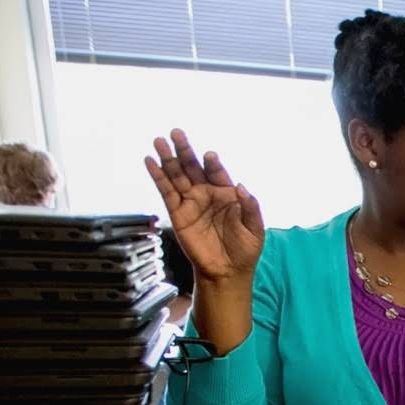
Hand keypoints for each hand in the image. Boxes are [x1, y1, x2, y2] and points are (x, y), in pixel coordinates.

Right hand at [144, 129, 264, 284]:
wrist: (227, 271)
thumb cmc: (244, 249)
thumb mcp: (254, 229)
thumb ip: (250, 207)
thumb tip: (241, 187)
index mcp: (227, 193)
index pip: (218, 172)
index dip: (213, 164)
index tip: (210, 156)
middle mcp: (207, 193)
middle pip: (193, 167)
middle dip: (185, 150)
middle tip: (176, 133)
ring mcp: (191, 202)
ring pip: (177, 175)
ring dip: (168, 158)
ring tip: (159, 141)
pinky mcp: (178, 213)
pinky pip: (166, 192)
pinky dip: (158, 176)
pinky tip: (150, 162)